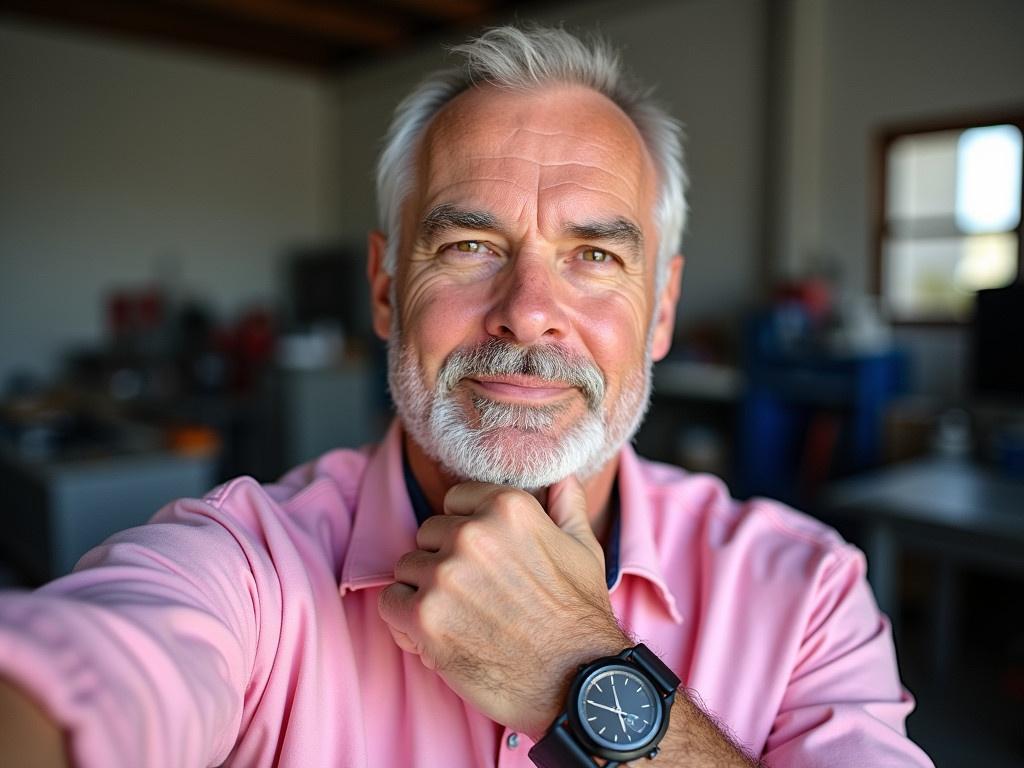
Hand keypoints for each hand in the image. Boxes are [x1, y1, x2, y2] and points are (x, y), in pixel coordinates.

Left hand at [377, 475, 628, 737]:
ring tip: (459, 619)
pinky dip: (406, 621)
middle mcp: (471, 533)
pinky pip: (390, 603)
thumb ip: (565, 508)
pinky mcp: (424, 616)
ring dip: (425, 592)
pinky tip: (435, 636)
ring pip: (407, 568)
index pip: (454, 501)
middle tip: (474, 596)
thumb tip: (562, 480)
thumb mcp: (583, 550)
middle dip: (444, 562)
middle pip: (428, 534)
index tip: (481, 560)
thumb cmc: (579, 617)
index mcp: (507, 508)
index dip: (464, 530)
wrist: (576, 682)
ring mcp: (445, 574)